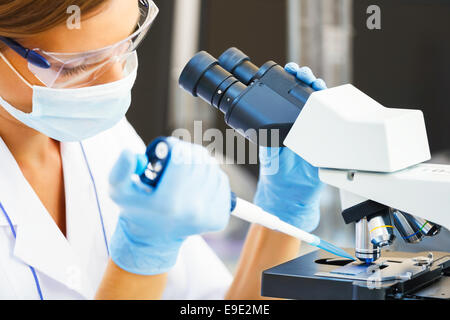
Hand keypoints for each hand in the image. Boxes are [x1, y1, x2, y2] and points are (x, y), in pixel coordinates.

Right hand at [109, 138, 230, 274]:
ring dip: (200, 162)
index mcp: (168, 203)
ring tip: (185, 169)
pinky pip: (222, 182)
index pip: (182, 158)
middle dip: (188, 152)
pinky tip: (197, 182)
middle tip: (178, 155)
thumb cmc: (137, 208)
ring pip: (212, 169)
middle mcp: (191, 211)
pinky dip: (211, 176)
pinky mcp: (219, 218)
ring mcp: (208, 216)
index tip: (169, 148)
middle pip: (199, 161)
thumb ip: (120, 170)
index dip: (175, 147)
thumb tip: (131, 154)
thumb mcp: (119, 191)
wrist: (154, 237)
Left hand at [253, 64, 326, 231]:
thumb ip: (267, 130)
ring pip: (322, 102)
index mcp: (285, 118)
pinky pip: (334, 121)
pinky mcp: (329, 139)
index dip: (290, 79)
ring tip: (315, 82)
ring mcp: (317, 128)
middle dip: (306, 78)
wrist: (289, 192)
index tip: (288, 69)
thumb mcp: (267, 144)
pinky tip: (330, 100)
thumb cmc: (275, 168)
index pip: (289, 93)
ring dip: (320, 89)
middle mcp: (302, 120)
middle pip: (307, 92)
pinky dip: (334, 109)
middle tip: (302, 73)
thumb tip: (263, 115)